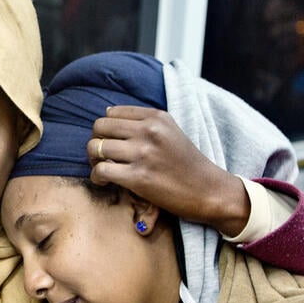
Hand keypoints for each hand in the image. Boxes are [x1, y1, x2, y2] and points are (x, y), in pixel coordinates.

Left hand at [87, 106, 249, 235]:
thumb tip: (107, 111)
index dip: (105, 129)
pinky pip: (101, 170)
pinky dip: (97, 176)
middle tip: (102, 157)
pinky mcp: (139, 177)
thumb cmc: (187, 164)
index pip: (111, 113)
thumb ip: (143, 121)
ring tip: (104, 169)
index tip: (111, 143)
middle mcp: (149, 131)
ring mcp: (143, 153)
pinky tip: (105, 181)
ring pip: (96, 147)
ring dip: (94, 160)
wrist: (209, 191)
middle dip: (96, 142)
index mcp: (156, 117)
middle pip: (99, 127)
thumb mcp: (170, 131)